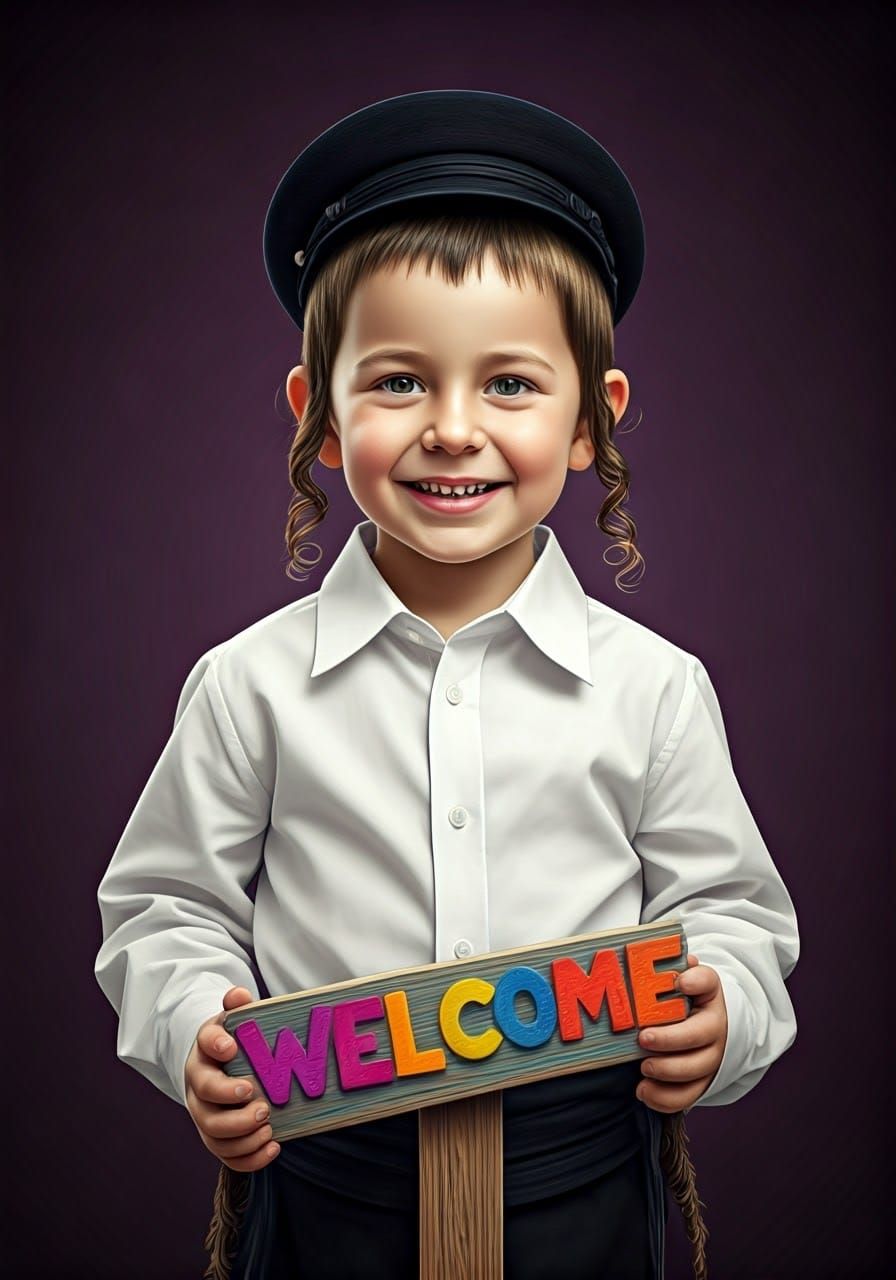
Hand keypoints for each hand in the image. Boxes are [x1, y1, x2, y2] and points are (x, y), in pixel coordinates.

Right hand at [184, 986, 280, 1171]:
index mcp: (205, 1050)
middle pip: (206, 1102)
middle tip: (264, 1106)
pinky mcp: (215, 1136)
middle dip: (234, 1109)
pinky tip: (273, 1147)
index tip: (232, 1047)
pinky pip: (226, 1155)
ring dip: (243, 1136)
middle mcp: (198, 1086)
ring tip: (269, 1127)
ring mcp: (204, 1113)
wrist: (218, 1065)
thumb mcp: (233, 1020)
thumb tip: (239, 994)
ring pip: (213, 1134)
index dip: (217, 1044)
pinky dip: (248, 1157)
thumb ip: (237, 1004)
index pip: (205, 1043)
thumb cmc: (233, 1041)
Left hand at [635, 954, 727, 1112]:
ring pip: (695, 1071)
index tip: (679, 982)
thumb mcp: (684, 979)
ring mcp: (711, 1058)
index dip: (695, 981)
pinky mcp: (702, 1082)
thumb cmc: (686, 1000)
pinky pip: (687, 1097)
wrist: (707, 1026)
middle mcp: (716, 1028)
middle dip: (670, 1040)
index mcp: (709, 995)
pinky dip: (664, 1098)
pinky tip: (643, 1090)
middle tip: (643, 1038)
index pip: (707, 982)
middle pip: (698, 1036)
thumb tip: (683, 961)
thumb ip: (677, 969)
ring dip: (667, 1072)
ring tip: (643, 1067)